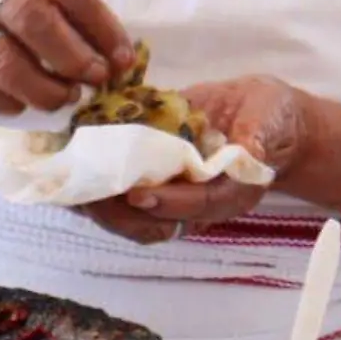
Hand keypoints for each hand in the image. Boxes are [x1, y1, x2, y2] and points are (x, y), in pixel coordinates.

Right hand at [0, 0, 134, 117]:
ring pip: (7, 64)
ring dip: (46, 89)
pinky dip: (12, 102)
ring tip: (67, 96)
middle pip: (33, 20)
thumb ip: (73, 11)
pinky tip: (26, 100)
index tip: (123, 58)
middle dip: (72, 56)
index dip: (102, 27)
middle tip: (96, 78)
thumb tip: (118, 57)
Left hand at [76, 75, 309, 244]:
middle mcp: (195, 200)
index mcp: (228, 193)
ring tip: (70, 187)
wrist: (262, 115)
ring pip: (132, 215)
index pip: (195, 207)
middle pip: (154, 223)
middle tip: (88, 192)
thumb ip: (260, 136)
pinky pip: (122, 192)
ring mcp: (171, 190)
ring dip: (100, 205)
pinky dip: (96, 185)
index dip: (167, 203)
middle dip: (119, 212)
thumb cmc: (270, 120)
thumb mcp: (270, 121)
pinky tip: (70, 172)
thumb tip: (251, 149)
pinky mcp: (154, 175)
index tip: (139, 193)